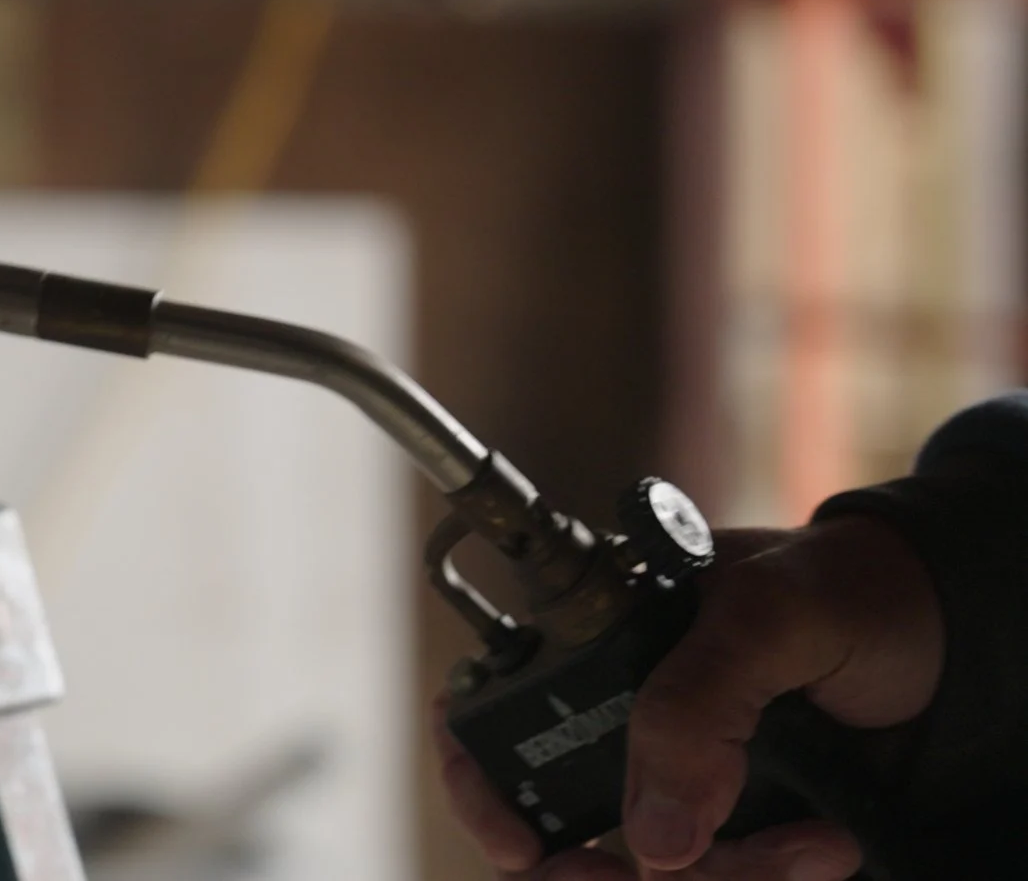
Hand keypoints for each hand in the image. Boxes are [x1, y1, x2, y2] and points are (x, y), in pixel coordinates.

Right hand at [435, 517, 943, 877]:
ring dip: (726, 875)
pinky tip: (824, 846)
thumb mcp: (772, 615)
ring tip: (812, 847)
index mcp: (600, 643)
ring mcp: (683, 778)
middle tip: (644, 879)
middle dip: (597, 870)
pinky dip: (767, 877)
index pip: (493, 710)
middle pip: (563, 818)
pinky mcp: (740, 826)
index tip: (517, 845)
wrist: (959, 641)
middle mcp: (626, 717)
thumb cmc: (857, 588)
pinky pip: (719, 879)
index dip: (480, 782)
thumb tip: (650, 836)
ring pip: (650, 865)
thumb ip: (697, 704)